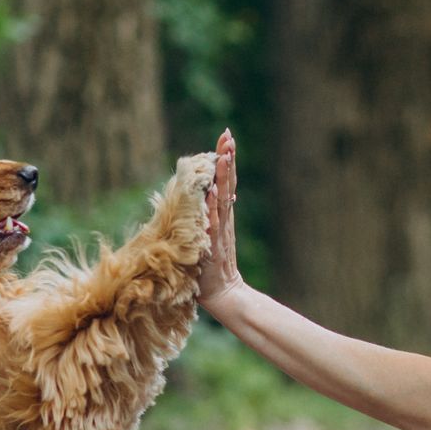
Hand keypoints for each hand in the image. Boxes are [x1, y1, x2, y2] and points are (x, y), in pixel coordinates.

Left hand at [199, 128, 245, 309]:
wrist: (224, 294)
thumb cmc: (210, 269)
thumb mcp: (206, 237)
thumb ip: (206, 219)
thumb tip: (202, 197)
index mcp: (221, 215)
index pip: (224, 181)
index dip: (224, 160)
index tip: (225, 136)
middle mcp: (223, 219)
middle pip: (227, 183)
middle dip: (227, 159)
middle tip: (228, 135)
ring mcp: (220, 230)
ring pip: (224, 197)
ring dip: (224, 175)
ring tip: (225, 153)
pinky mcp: (215, 244)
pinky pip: (214, 221)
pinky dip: (215, 205)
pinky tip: (215, 189)